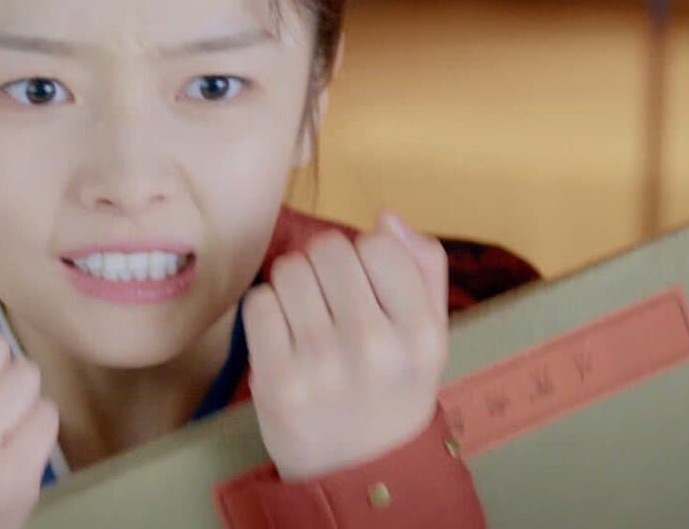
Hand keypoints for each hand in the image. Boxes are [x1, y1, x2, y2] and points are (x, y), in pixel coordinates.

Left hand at [243, 211, 448, 480]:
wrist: (357, 471)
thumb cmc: (393, 389)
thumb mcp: (430, 335)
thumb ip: (423, 268)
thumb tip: (385, 217)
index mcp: (421, 332)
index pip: (378, 243)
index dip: (366, 255)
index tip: (366, 285)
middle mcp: (374, 345)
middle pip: (328, 248)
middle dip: (324, 266)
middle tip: (330, 302)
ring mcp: (321, 364)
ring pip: (288, 269)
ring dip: (292, 284)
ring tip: (307, 318)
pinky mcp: (275, 380)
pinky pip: (258, 302)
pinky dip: (266, 312)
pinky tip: (284, 337)